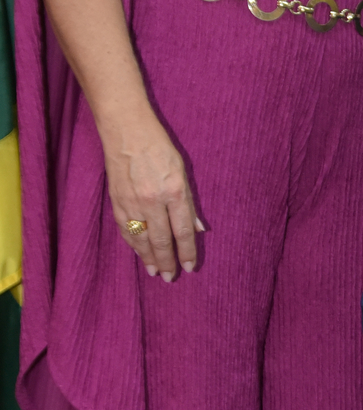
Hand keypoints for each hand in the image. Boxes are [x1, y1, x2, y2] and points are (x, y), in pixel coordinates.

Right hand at [104, 117, 202, 280]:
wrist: (126, 132)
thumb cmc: (160, 147)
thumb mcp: (183, 171)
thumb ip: (190, 203)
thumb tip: (199, 229)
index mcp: (174, 192)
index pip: (183, 231)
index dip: (187, 252)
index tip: (190, 267)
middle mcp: (153, 201)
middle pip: (161, 240)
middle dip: (167, 262)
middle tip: (170, 277)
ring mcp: (132, 203)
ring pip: (141, 239)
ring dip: (148, 258)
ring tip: (154, 272)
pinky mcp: (117, 202)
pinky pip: (126, 230)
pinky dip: (133, 244)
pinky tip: (139, 253)